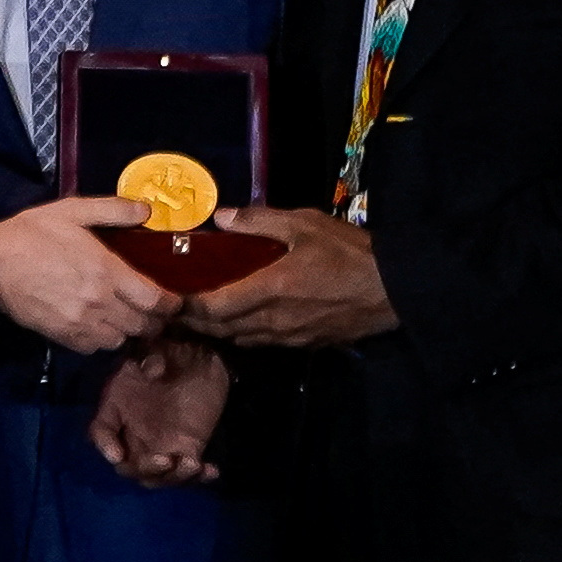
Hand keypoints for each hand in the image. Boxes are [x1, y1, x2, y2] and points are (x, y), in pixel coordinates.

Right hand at [0, 194, 176, 352]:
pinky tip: (101, 326)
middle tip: (153, 310)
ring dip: (129, 331)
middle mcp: (100, 302)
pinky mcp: (62, 336)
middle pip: (143, 325)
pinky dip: (104, 341)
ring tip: (127, 318)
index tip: (173, 300)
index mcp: (107, 270)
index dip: (170, 303)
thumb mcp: (73, 211)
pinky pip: (95, 349)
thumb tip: (146, 211)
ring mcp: (81, 323)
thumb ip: (113, 210)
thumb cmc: (33, 233)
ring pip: (121, 339)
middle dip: (154, 320)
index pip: (154, 299)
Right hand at [90, 337, 230, 487]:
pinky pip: (186, 473)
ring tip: (192, 464)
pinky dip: (198, 477)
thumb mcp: (159, 348)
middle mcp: (134, 432)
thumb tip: (153, 370)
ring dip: (172, 477)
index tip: (117, 454)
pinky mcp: (187, 450)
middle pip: (129, 465)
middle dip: (144, 469)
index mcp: (119, 407)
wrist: (205, 357)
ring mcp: (160, 445)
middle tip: (165, 459)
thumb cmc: (175, 352)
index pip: (102, 431)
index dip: (105, 445)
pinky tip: (211, 470)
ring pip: (157, 476)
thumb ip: (152, 358)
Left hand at [178, 207, 396, 348]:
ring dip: (219, 330)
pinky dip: (244, 334)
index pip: (212, 307)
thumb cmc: (348, 252)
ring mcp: (287, 337)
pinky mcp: (303, 344)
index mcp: (267, 290)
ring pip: (240, 339)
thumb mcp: (305, 224)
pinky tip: (244, 319)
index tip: (168, 296)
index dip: (185, 306)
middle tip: (177, 307)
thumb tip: (220, 217)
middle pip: (220, 330)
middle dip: (195, 321)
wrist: (393, 290)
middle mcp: (270, 321)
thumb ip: (260, 221)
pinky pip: (262, 343)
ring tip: (204, 314)